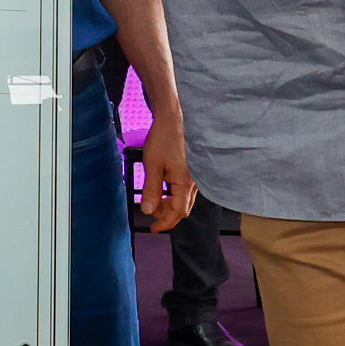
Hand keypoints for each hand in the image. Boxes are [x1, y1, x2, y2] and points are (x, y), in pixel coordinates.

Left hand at [133, 119, 195, 233]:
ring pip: (185, 199)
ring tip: (154, 201)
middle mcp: (195, 182)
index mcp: (185, 183)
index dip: (165, 223)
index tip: (153, 228)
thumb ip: (151, 190)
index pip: (177, 212)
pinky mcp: (195, 170)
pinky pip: (187, 190)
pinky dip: (175, 195)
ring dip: (170, 205)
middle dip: (166, 215)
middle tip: (150, 214)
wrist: (175, 117)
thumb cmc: (164, 138)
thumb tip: (148, 211)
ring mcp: (197, 176)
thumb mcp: (152, 165)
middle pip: (183, 208)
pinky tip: (164, 190)